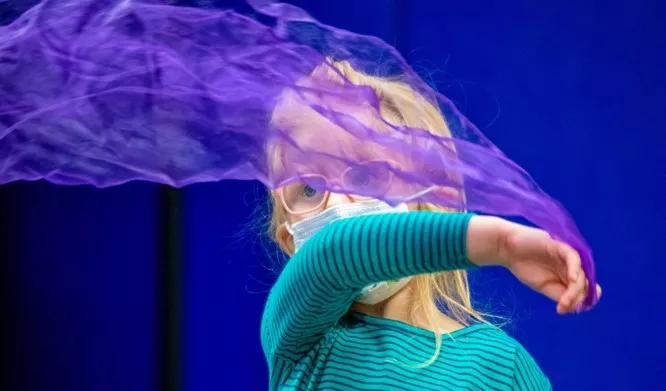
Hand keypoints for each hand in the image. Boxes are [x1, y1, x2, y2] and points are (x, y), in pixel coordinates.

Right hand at [467, 216, 601, 313]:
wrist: (507, 249)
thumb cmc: (524, 267)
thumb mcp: (544, 287)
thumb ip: (561, 295)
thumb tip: (577, 309)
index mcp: (569, 275)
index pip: (586, 289)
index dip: (585, 300)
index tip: (574, 311)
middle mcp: (572, 266)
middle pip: (585, 283)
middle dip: (578, 298)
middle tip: (563, 307)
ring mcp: (568, 256)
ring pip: (581, 274)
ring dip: (575, 290)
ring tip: (563, 302)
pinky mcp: (561, 246)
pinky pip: (574, 258)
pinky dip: (575, 269)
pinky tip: (572, 280)